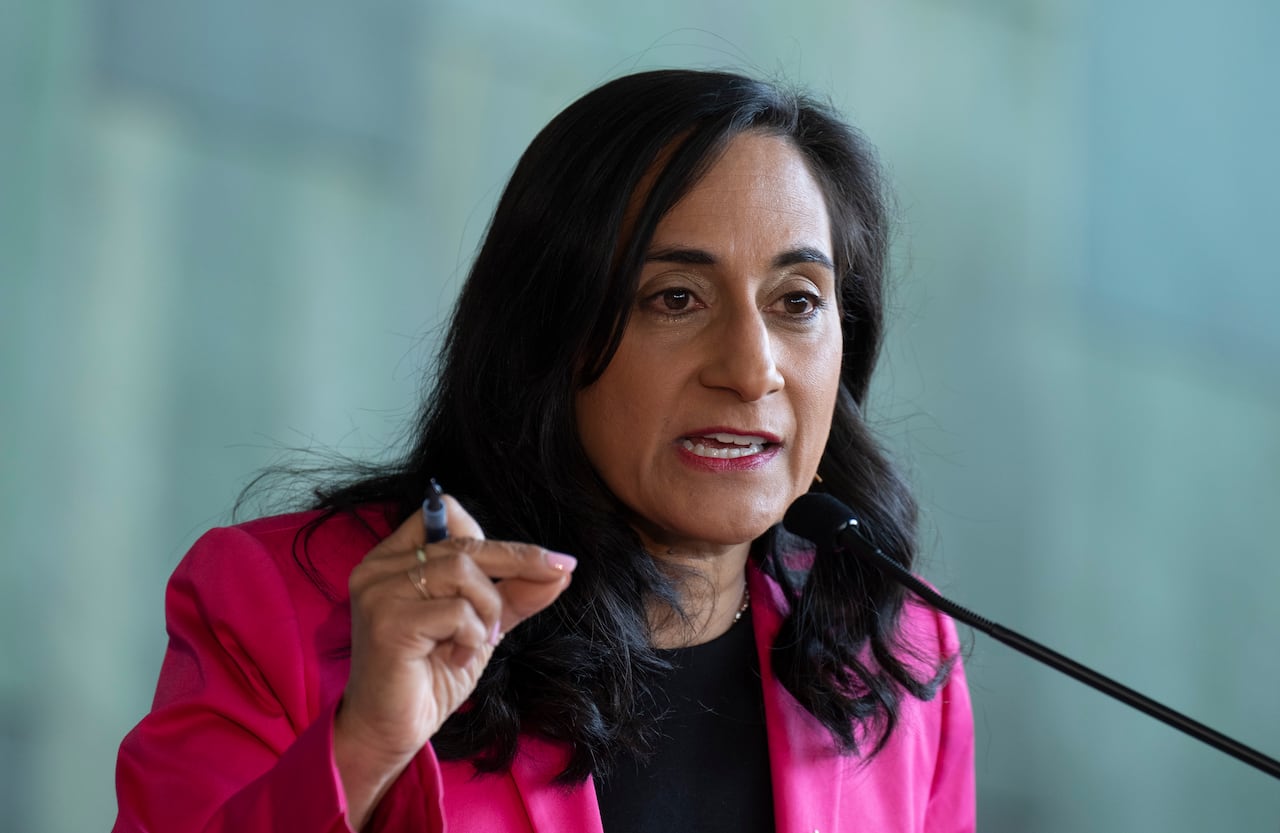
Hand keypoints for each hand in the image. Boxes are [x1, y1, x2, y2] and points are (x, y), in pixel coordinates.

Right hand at [333, 495, 575, 827]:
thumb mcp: (481, 626)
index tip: (543, 558)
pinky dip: (472, 636)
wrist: (391, 731)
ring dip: (489, 608)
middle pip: (463, 542)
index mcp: (394, 558)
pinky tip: (457, 658)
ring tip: (480, 640)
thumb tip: (560, 570)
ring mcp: (379, 592)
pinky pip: (455, 611)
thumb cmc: (429, 676)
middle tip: (557, 573)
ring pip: (462, 571)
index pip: (446, 513)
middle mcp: (379, 567)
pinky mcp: (388, 623)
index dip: (493, 535)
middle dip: (519, 560)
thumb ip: (514, 595)